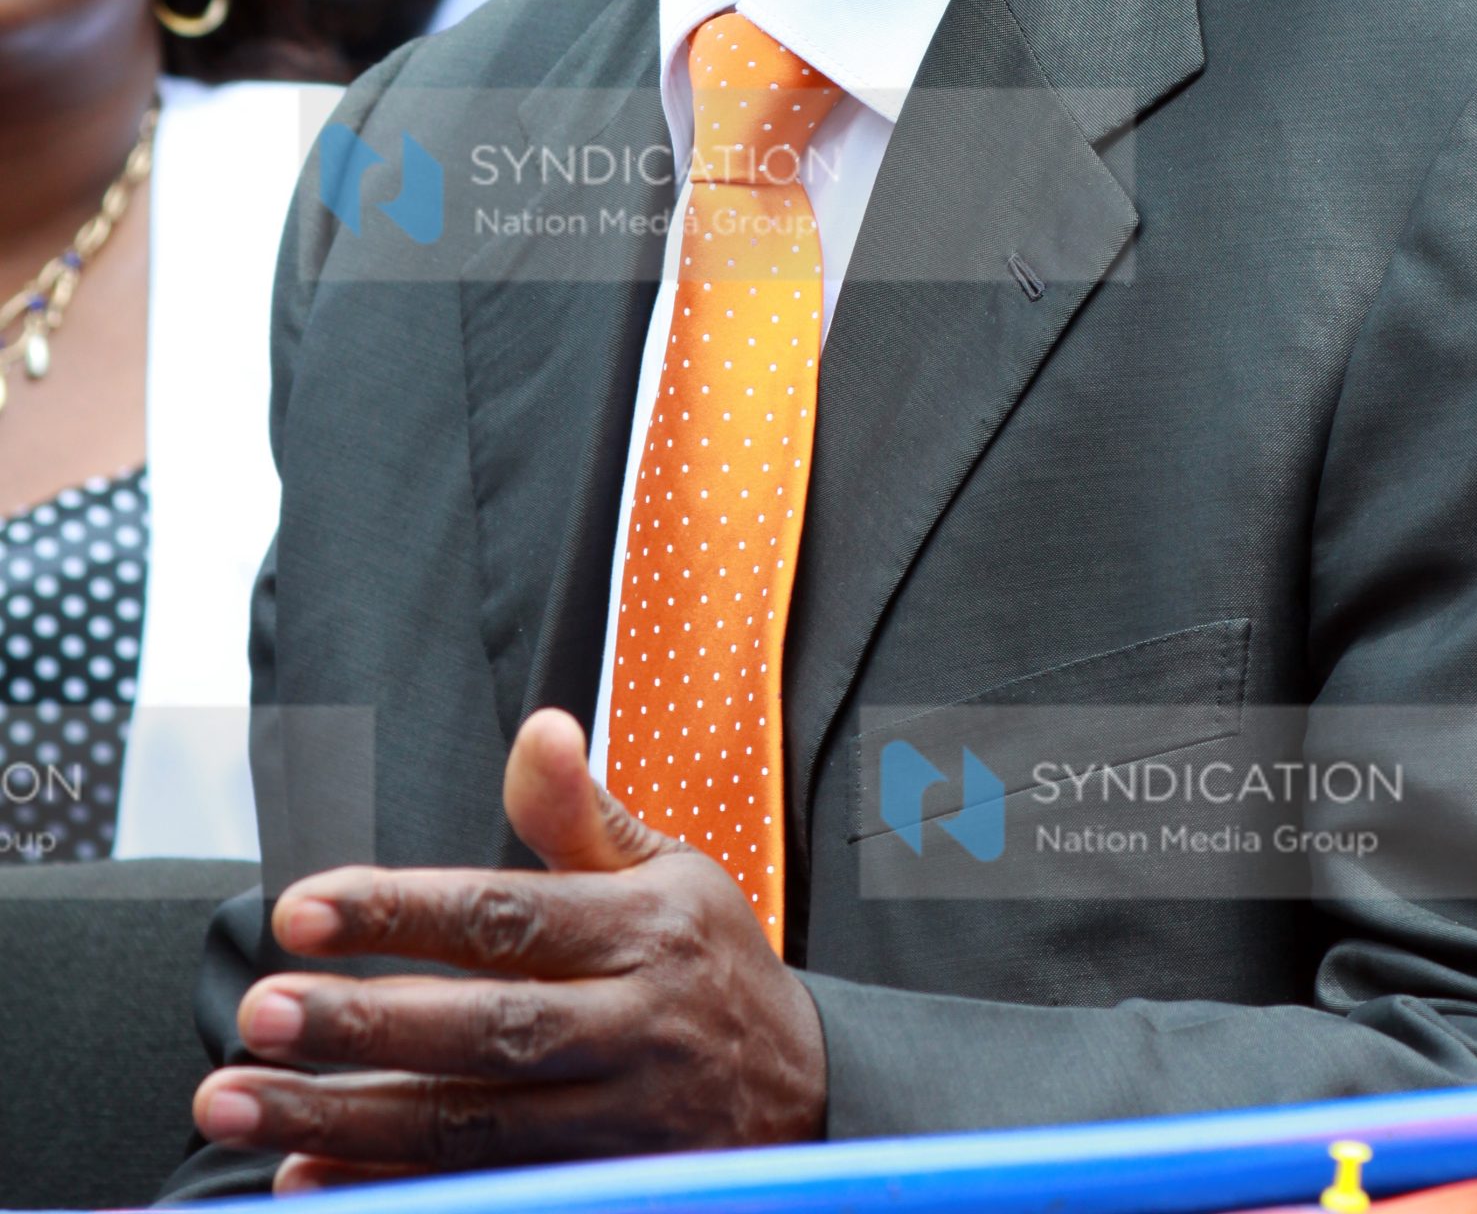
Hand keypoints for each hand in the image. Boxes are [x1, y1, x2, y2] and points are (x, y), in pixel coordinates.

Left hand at [192, 708, 827, 1188]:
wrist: (816, 1098)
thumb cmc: (712, 967)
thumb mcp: (670, 873)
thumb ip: (582, 814)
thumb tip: (538, 729)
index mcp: (643, 930)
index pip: (507, 915)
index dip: (401, 912)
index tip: (301, 909)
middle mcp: (633, 1028)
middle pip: (483, 1030)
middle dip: (359, 1026)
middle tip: (255, 1015)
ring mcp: (622, 1125)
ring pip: (470, 1127)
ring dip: (346, 1119)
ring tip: (240, 1102)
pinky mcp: (611, 1190)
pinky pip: (491, 1195)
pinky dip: (392, 1191)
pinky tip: (308, 1181)